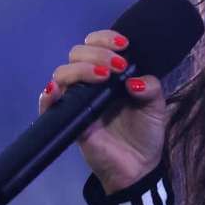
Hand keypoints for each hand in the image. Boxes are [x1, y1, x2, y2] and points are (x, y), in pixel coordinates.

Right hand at [39, 30, 167, 193]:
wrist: (140, 166)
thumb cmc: (146, 131)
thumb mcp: (156, 105)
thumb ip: (150, 87)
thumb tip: (132, 81)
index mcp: (111, 73)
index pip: (97, 44)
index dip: (105, 38)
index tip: (123, 45)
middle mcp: (91, 82)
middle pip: (77, 54)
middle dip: (97, 54)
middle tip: (117, 67)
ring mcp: (78, 101)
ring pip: (63, 73)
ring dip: (80, 69)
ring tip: (102, 78)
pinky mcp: (70, 121)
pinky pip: (49, 105)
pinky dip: (48, 96)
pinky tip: (56, 92)